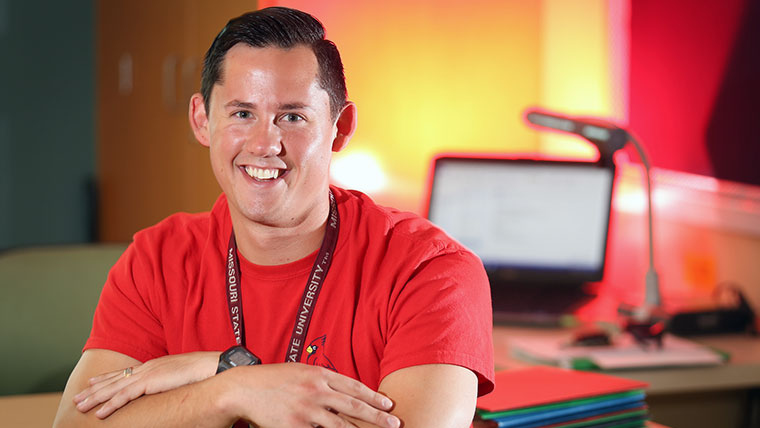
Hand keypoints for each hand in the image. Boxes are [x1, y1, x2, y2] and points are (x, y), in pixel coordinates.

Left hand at [73, 351, 218, 418]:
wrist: (212, 367)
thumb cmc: (205, 374)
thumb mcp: (183, 378)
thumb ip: (171, 383)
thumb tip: (169, 391)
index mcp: (155, 365)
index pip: (126, 373)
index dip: (108, 378)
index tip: (94, 382)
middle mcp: (147, 368)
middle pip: (115, 379)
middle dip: (95, 389)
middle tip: (77, 396)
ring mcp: (147, 374)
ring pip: (114, 388)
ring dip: (95, 398)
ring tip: (80, 405)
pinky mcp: (149, 383)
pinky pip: (124, 396)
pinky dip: (109, 404)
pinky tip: (98, 413)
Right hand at [224, 363, 399, 427]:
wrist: (243, 388)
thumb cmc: (272, 379)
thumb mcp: (300, 370)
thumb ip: (322, 379)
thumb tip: (344, 389)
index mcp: (318, 374)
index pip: (353, 386)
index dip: (373, 397)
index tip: (388, 405)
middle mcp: (316, 390)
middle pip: (354, 406)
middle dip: (377, 417)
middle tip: (394, 424)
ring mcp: (306, 410)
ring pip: (341, 426)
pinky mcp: (295, 426)